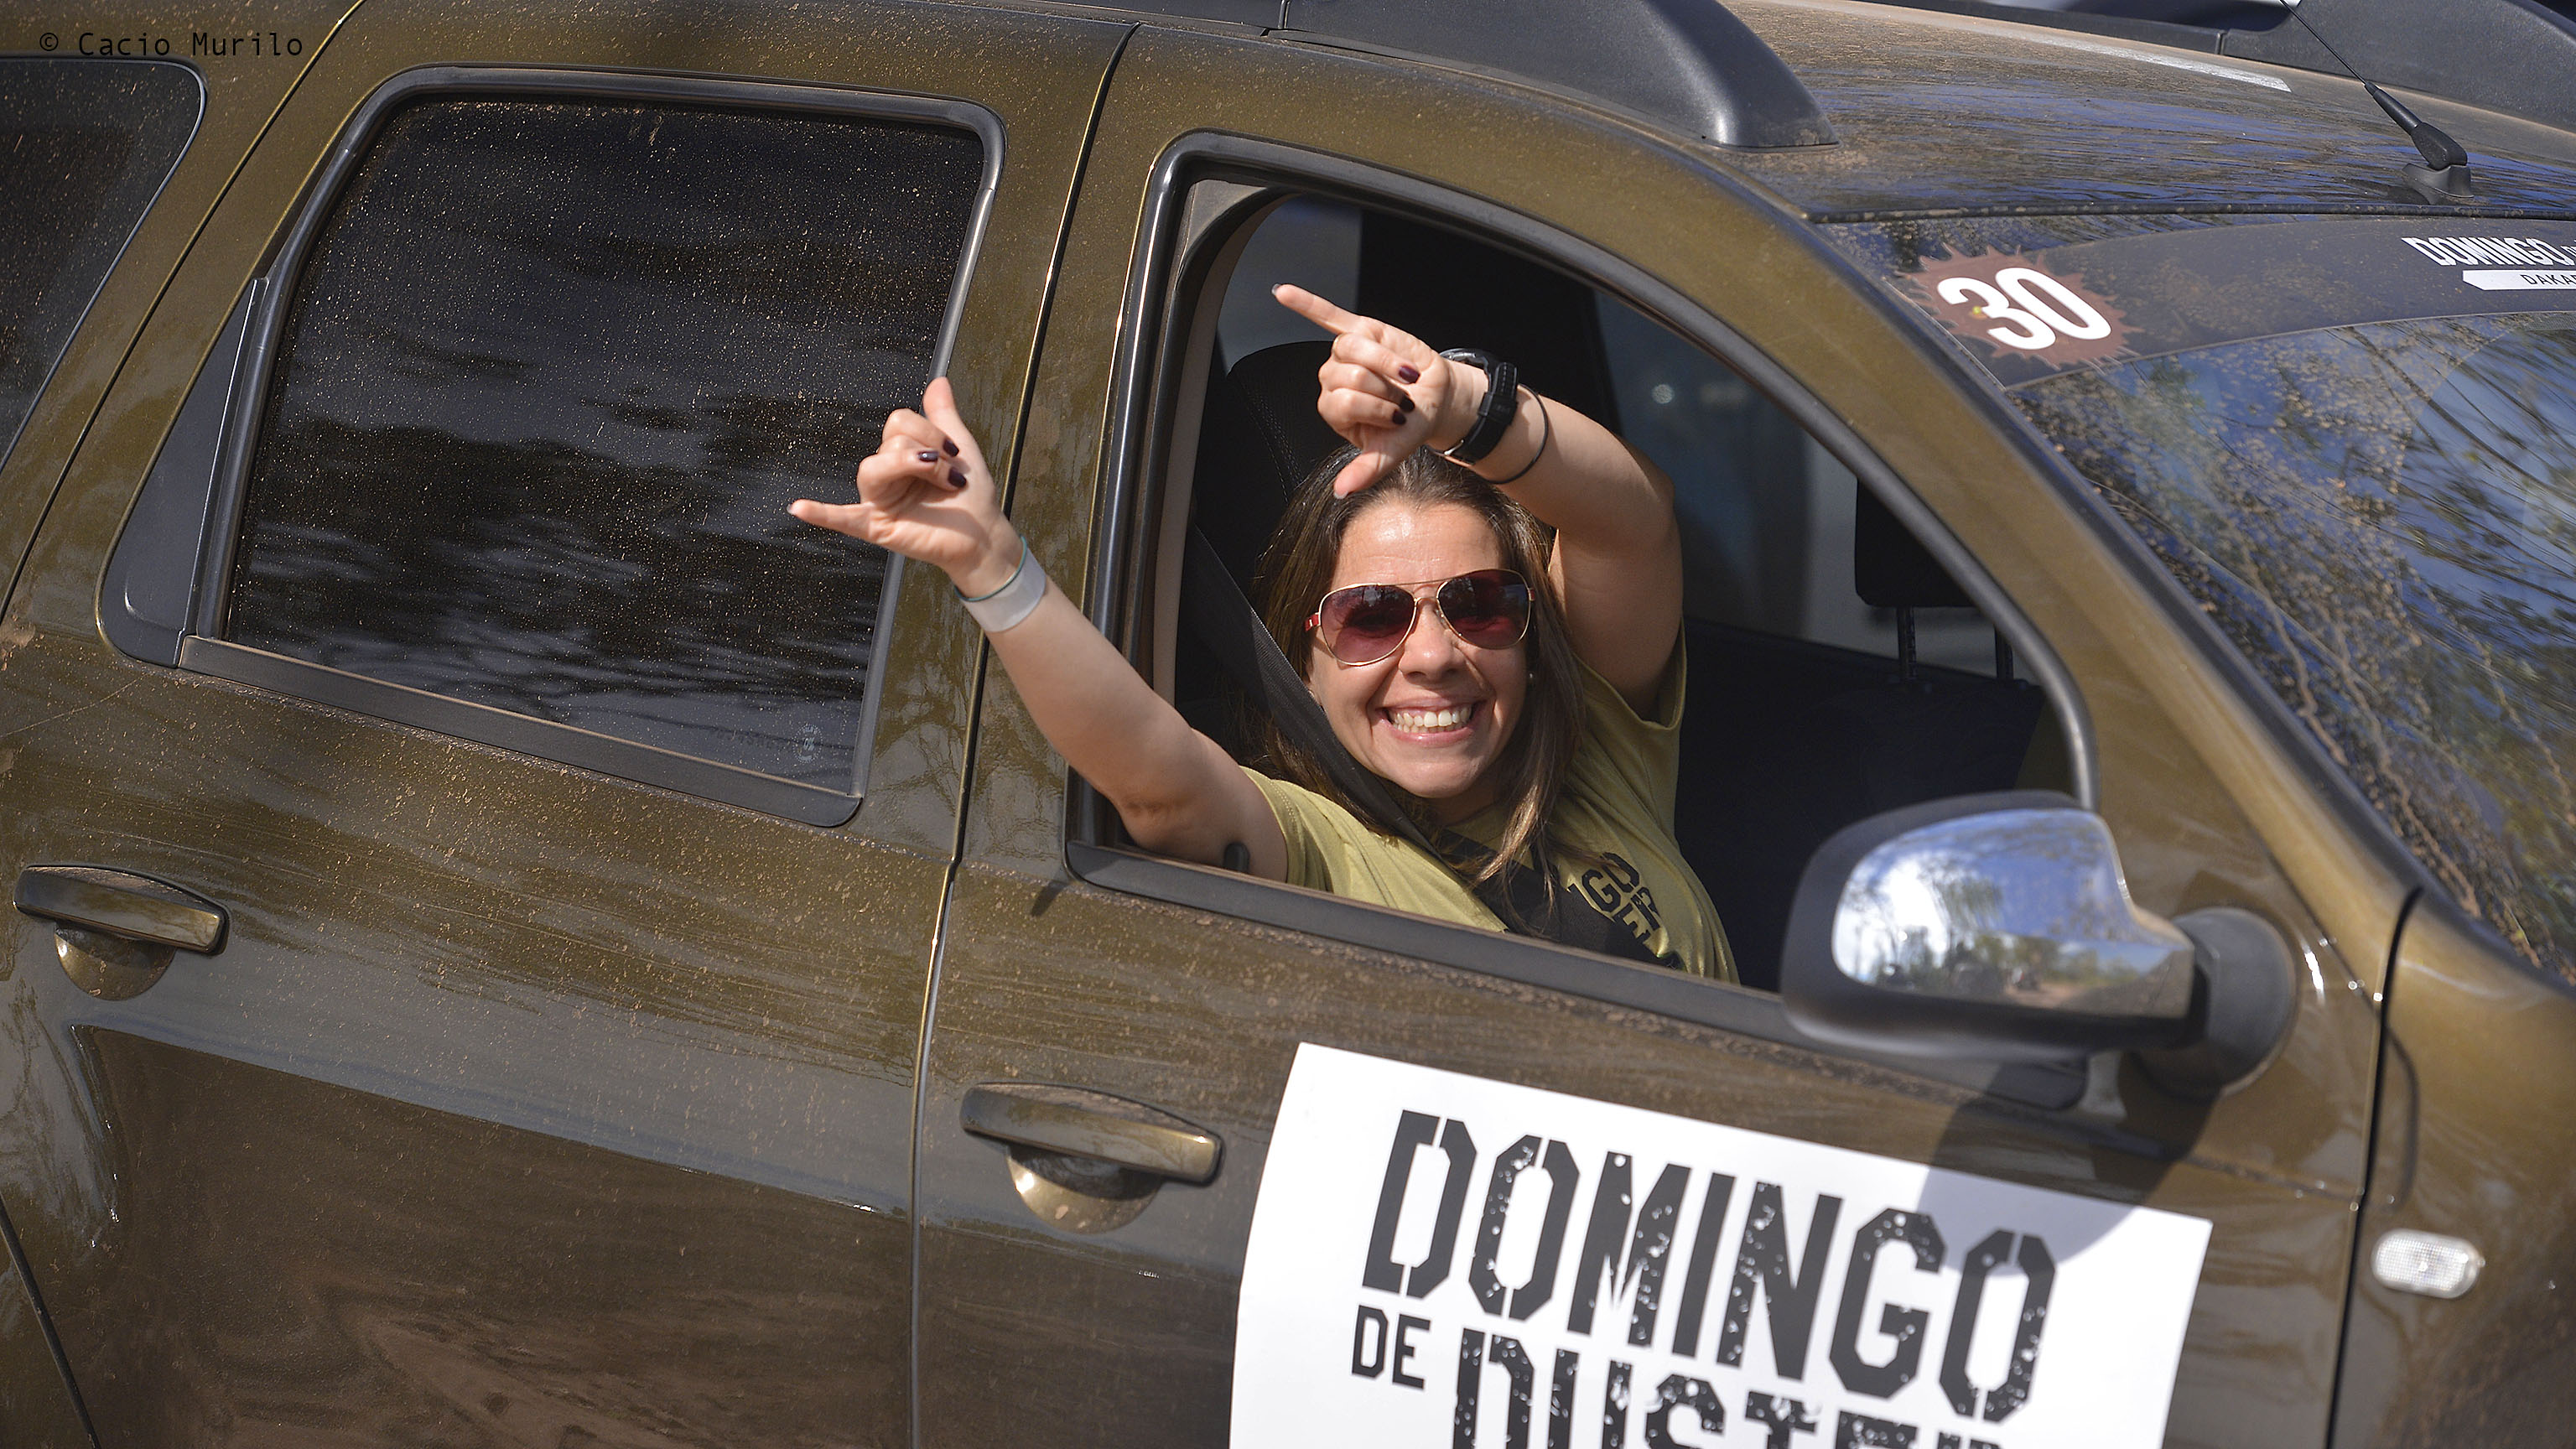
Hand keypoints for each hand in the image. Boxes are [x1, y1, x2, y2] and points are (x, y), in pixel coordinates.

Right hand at [790, 377, 1019, 593]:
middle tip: (952, 476)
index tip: (954, 453)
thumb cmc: (970, 496)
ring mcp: (879, 501)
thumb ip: (943, 415)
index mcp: (901, 455)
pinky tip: (800, 508)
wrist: (985, 537)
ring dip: (910, 466)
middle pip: (888, 442)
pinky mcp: (878, 528)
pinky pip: (843, 519)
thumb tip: (938, 380)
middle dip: (928, 454)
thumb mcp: (960, 448)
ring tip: (940, 481)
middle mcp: (886, 476)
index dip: (928, 431)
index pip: (897, 422)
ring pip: (872, 468)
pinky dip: (820, 513)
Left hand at [1272, 285, 1484, 495]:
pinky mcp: (1360, 329)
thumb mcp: (1393, 452)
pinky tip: (1283, 292)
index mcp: (1335, 408)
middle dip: (1385, 388)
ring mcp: (1344, 353)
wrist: (1435, 400)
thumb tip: (1341, 492)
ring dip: (1384, 360)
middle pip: (1350, 374)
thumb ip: (1366, 471)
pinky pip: (1327, 315)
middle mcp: (1333, 379)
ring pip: (1352, 347)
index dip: (1376, 408)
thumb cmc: (1411, 425)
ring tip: (1405, 373)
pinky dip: (1305, 303)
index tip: (1398, 418)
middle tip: (1404, 398)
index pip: (1346, 401)